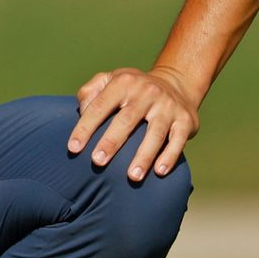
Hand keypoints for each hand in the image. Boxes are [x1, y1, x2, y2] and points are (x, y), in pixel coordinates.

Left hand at [67, 67, 198, 180]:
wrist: (176, 83)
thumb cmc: (132, 89)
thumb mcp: (110, 80)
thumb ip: (90, 92)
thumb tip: (81, 112)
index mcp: (123, 82)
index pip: (100, 106)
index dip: (85, 127)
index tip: (73, 148)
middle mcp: (146, 92)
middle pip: (126, 120)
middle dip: (111, 142)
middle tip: (97, 162)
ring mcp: (167, 106)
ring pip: (154, 133)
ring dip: (143, 156)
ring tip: (131, 176)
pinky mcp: (185, 120)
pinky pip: (177, 140)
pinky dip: (169, 156)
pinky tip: (159, 171)